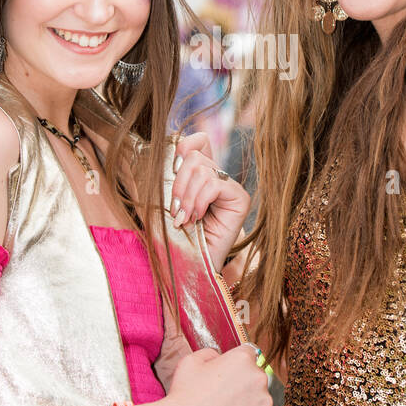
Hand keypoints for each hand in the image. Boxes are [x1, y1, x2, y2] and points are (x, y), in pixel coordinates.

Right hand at [165, 344, 272, 405]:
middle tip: (222, 397)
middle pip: (255, 376)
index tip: (228, 375)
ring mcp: (264, 401)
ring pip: (259, 398)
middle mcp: (258, 377)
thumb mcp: (191, 361)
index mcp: (242, 359)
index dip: (235, 364)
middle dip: (243, 383)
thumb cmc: (184, 394)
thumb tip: (221, 357)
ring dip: (247, 402)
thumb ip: (211, 353)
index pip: (248, 354)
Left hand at [170, 131, 249, 269]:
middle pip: (195, 155)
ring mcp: (231, 187)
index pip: (198, 141)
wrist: (187, 265)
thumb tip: (168, 145)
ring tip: (185, 218)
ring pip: (202, 170)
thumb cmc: (174, 235)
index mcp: (201, 173)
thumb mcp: (165, 199)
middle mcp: (218, 177)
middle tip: (175, 209)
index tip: (170, 173)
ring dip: (187, 197)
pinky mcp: (240, 199)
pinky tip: (197, 218)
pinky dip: (199, 202)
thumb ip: (168, 174)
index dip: (183, 147)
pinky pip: (214, 185)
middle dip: (177, 183)